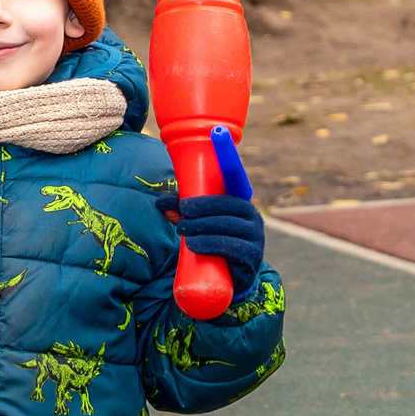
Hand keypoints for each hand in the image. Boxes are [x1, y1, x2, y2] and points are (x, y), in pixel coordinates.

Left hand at [156, 125, 263, 295]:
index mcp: (239, 201)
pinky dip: (212, 244)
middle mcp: (252, 216)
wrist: (231, 284)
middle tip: (182, 212)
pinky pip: (233, 248)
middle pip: (227, 204)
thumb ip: (182, 211)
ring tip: (184, 231)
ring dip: (202, 227)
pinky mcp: (251, 260)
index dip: (227, 153)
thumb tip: (160, 202)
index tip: (218, 131)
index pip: (234, 174)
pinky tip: (196, 245)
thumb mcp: (197, 224)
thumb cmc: (213, 246)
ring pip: (228, 226)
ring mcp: (255, 238)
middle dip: (202, 206)